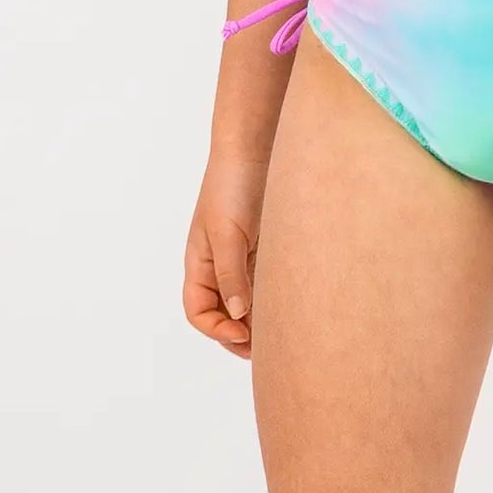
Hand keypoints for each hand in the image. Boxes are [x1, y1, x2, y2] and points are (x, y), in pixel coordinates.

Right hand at [183, 152, 267, 360]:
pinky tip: (293, 303)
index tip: (244, 334)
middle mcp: (220, 263)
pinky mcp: (267, 245)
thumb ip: (232, 274)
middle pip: (224, 312)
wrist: (257, 144)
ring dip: (260, 317)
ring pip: (248, 299)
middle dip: (241, 333)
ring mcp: (244, 255)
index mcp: (199, 262)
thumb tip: (238, 316)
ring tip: (283, 331)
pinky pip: (267, 280)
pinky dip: (275, 295)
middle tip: (269, 348)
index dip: (217, 329)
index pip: (198, 311)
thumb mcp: (227, 233)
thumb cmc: (232, 185)